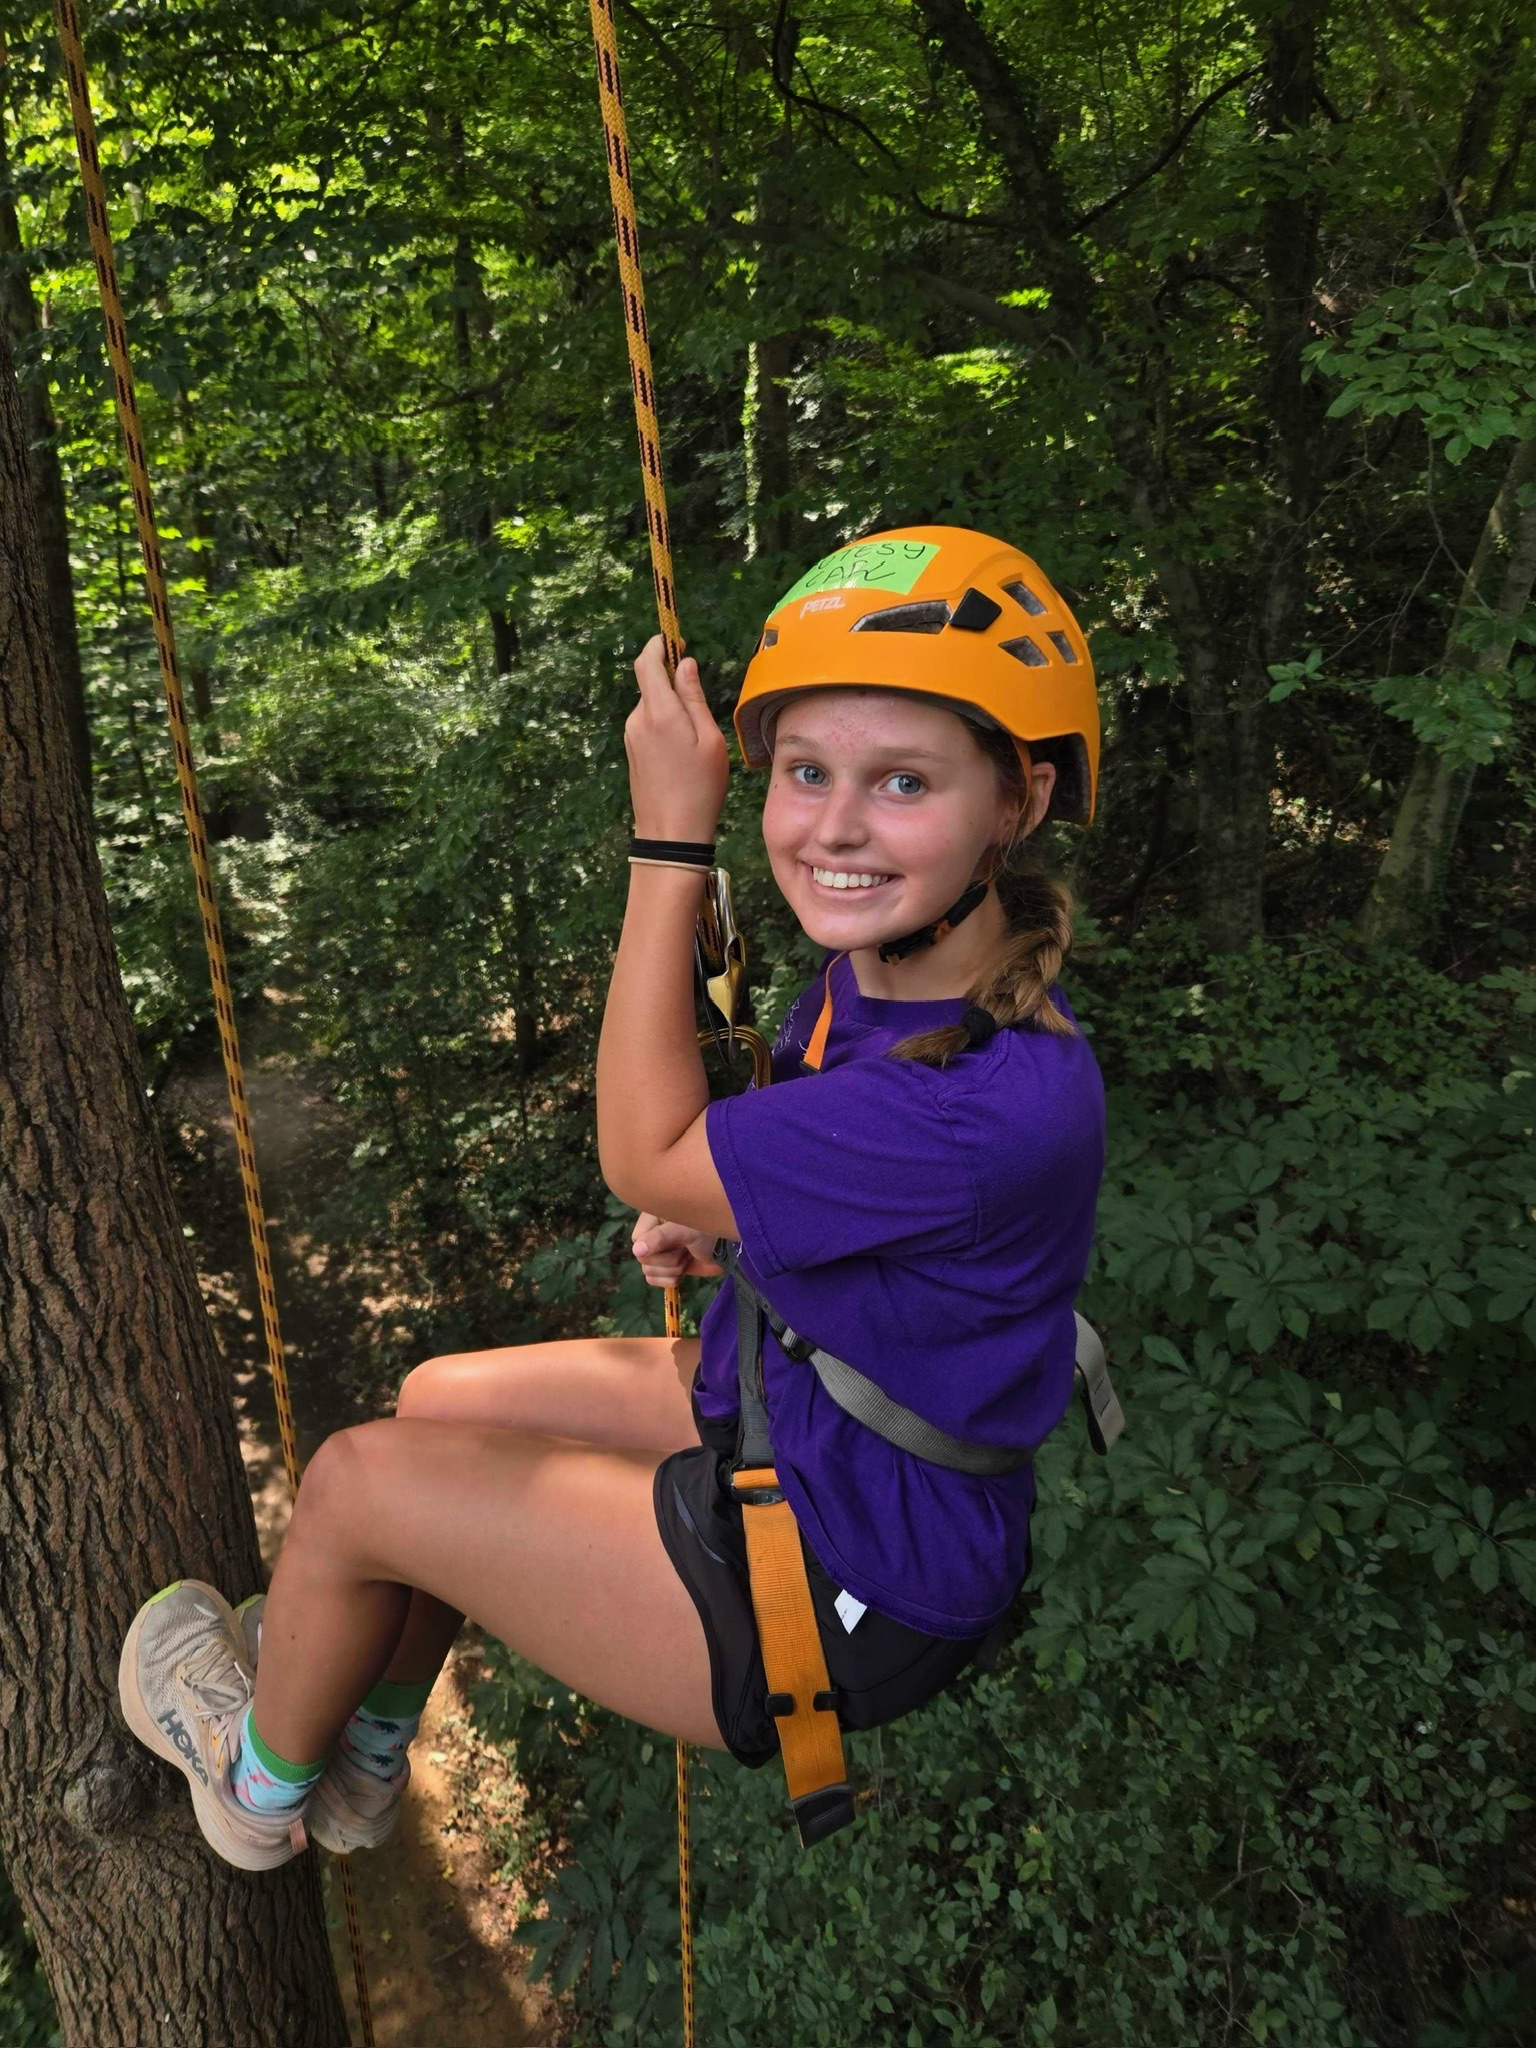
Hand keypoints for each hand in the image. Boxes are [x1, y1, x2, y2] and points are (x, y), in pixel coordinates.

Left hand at [626, 637, 729, 841]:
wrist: (671, 834)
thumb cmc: (700, 788)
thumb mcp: (710, 740)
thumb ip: (694, 698)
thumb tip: (684, 665)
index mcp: (658, 712)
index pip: (647, 662)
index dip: (658, 645)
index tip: (673, 639)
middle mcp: (638, 720)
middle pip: (651, 684)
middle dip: (673, 684)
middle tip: (701, 709)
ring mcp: (631, 737)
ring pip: (651, 706)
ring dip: (671, 710)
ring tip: (696, 742)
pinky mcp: (631, 752)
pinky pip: (648, 725)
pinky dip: (665, 726)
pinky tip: (683, 753)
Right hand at [631, 1213, 722, 1286]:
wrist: (729, 1244)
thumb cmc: (708, 1227)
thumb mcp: (685, 1228)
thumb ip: (661, 1237)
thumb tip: (637, 1252)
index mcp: (652, 1220)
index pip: (638, 1241)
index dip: (656, 1247)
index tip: (676, 1240)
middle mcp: (652, 1236)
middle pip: (644, 1260)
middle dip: (670, 1259)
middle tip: (687, 1247)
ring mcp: (660, 1254)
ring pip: (649, 1272)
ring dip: (674, 1268)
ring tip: (689, 1255)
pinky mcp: (669, 1268)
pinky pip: (655, 1281)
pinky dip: (671, 1279)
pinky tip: (685, 1268)